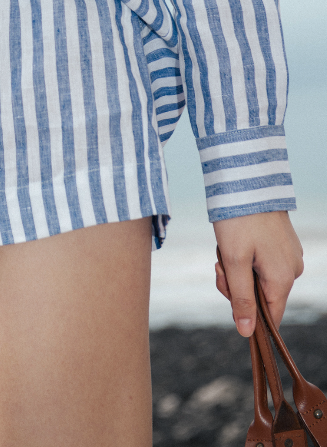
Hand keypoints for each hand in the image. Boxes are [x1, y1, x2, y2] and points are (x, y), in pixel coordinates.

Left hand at [214, 210, 302, 335]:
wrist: (247, 179)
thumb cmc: (239, 219)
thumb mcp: (233, 261)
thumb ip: (240, 298)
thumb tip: (246, 331)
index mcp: (283, 278)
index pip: (270, 317)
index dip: (246, 314)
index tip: (227, 292)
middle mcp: (292, 269)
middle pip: (261, 297)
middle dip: (236, 285)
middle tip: (219, 264)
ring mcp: (289, 255)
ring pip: (259, 278)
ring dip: (238, 269)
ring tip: (226, 247)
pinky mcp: (282, 243)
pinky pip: (263, 262)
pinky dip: (246, 256)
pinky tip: (236, 240)